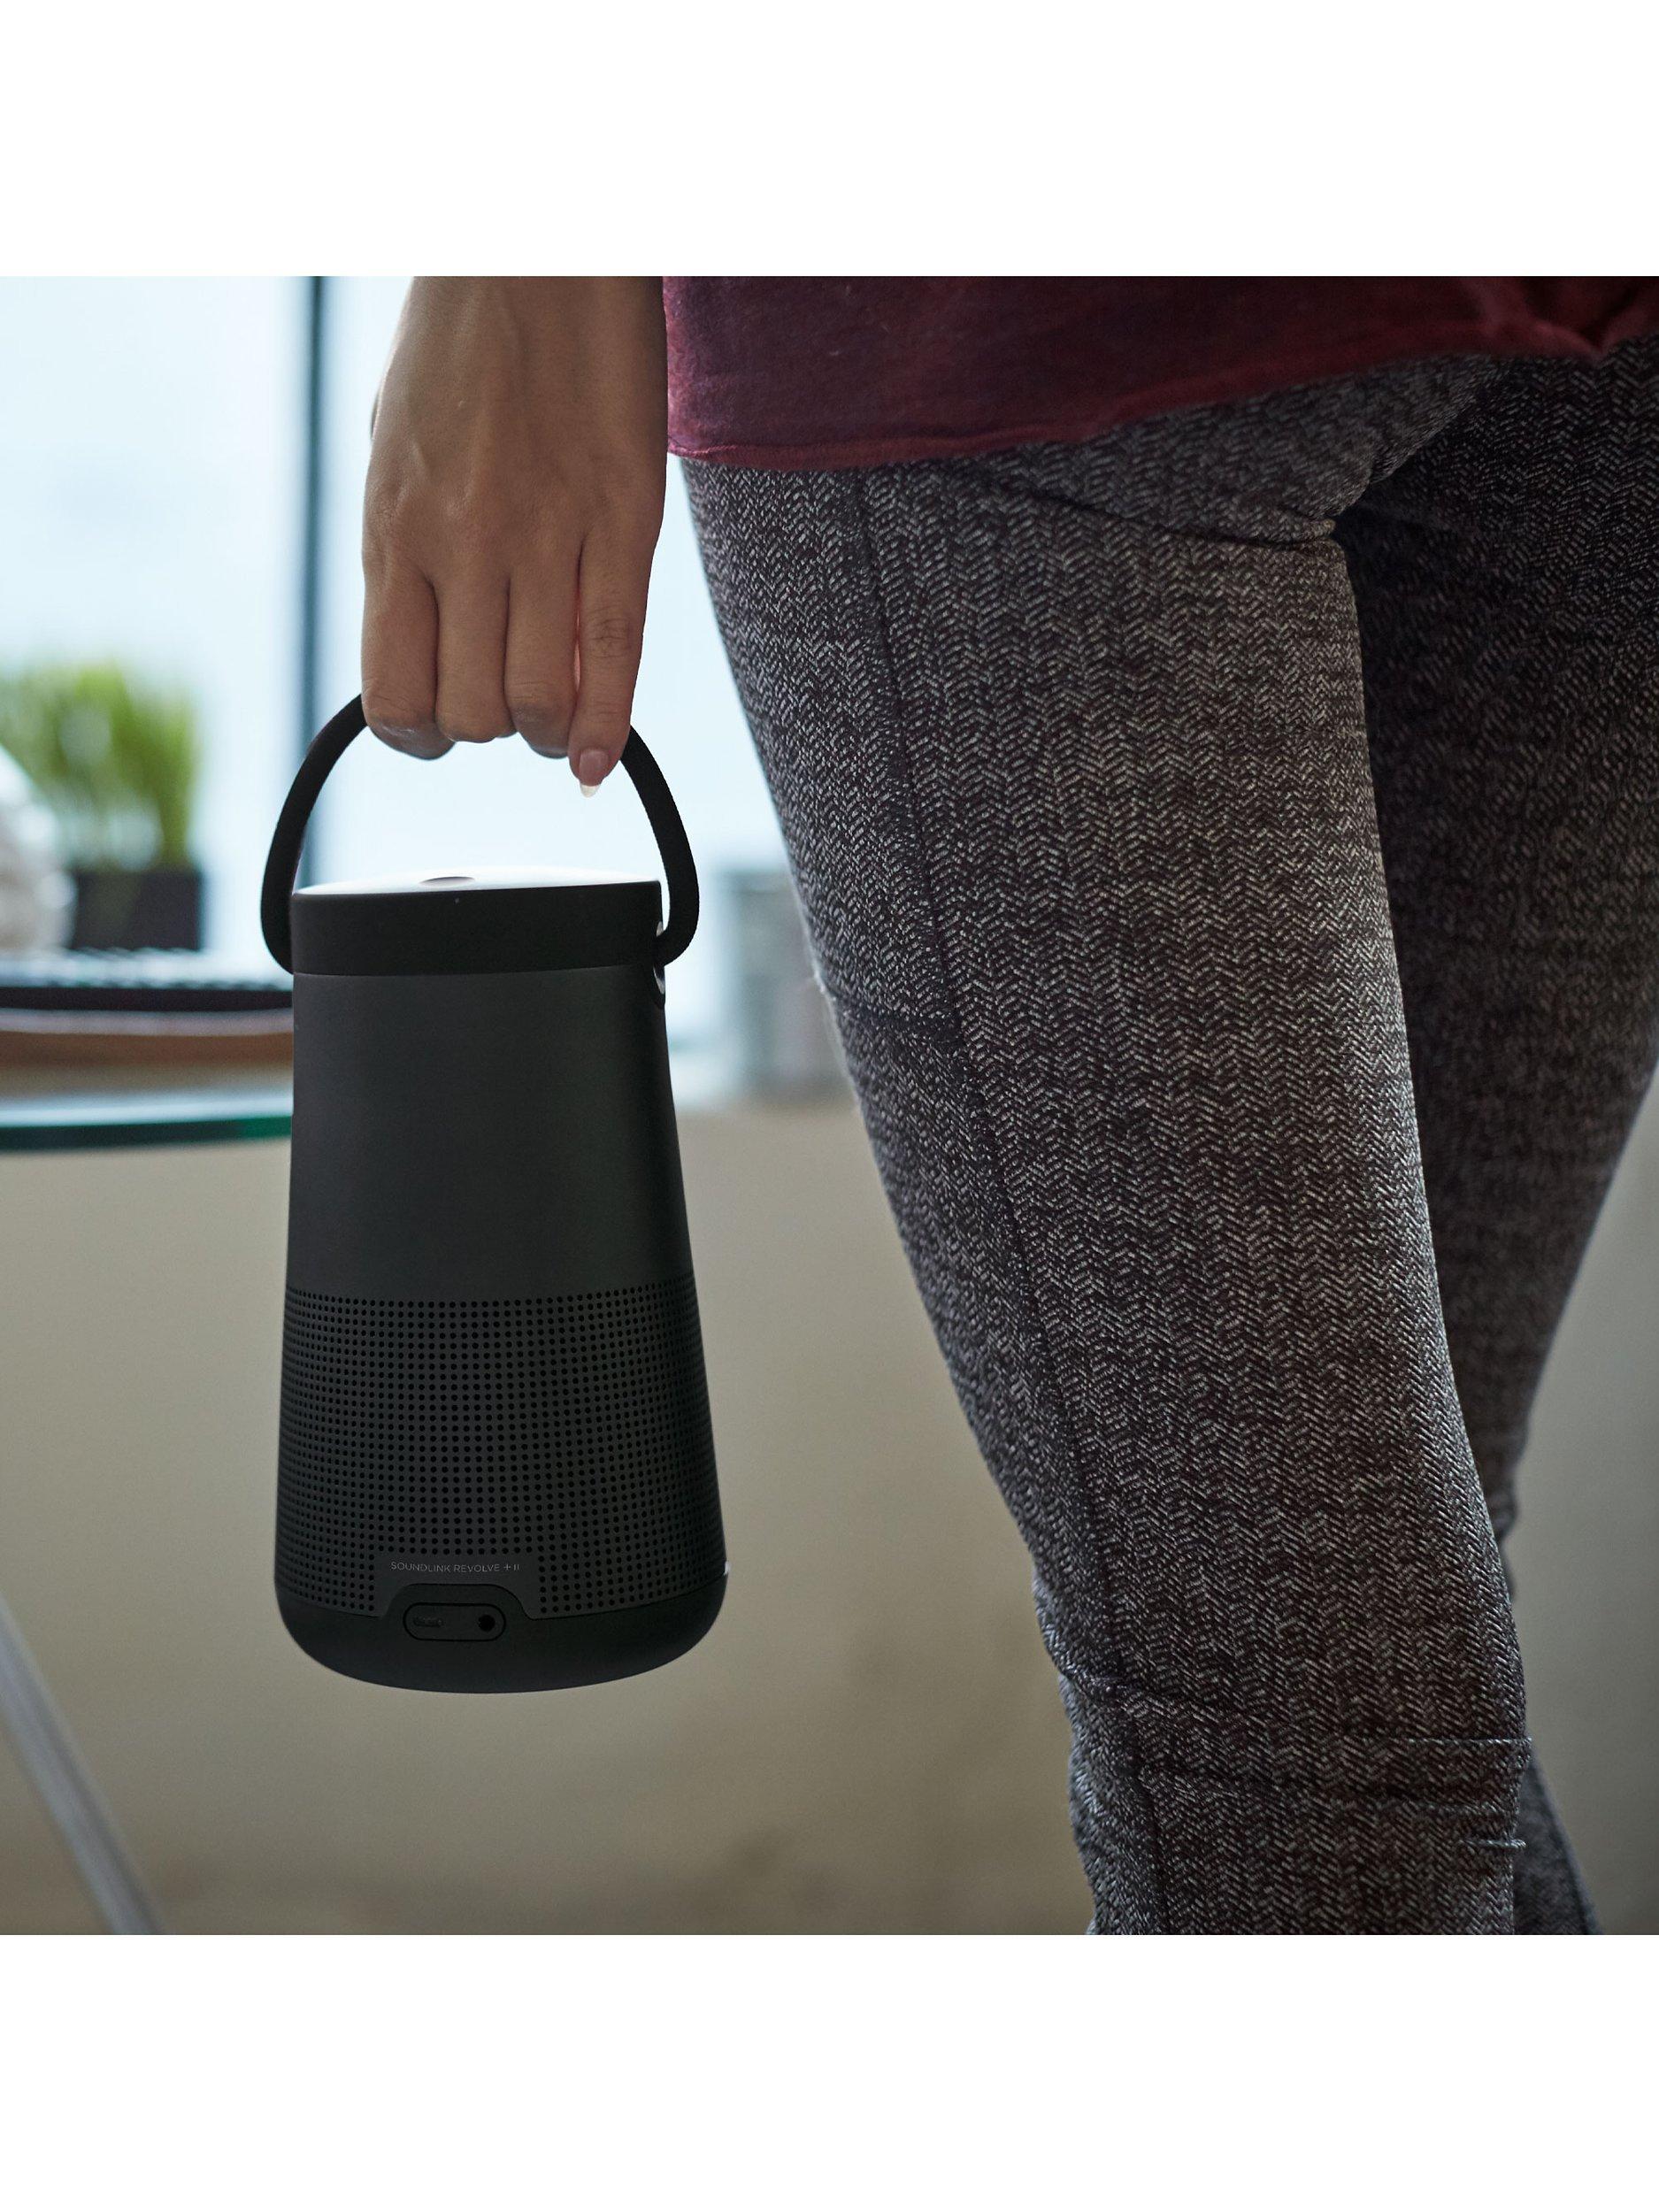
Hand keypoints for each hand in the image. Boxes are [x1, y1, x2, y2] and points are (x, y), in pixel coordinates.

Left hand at [361, 277, 666, 791]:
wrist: (538, 249)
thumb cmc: (461, 344)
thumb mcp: (397, 448)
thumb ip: (408, 549)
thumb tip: (430, 647)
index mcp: (394, 527)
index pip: (393, 695)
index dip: (417, 737)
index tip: (441, 725)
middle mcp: (461, 542)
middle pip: (471, 713)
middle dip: (488, 729)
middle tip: (507, 698)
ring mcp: (544, 534)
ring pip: (539, 701)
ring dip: (546, 727)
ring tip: (556, 702)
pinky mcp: (624, 519)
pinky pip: (617, 653)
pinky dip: (606, 728)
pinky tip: (595, 763)